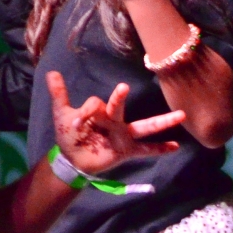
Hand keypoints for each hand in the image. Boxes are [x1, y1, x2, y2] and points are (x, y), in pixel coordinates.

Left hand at [45, 70, 185, 174]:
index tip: (74, 124)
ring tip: (181, 115)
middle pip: (119, 107)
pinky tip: (175, 147)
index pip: (96, 104)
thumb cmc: (70, 135)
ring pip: (145, 126)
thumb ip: (60, 95)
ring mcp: (123, 135)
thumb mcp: (63, 114)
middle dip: (120, 99)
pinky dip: (160, 148)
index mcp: (100, 111)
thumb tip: (51, 72)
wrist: (72, 159)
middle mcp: (115, 120)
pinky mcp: (127, 151)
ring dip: (163, 121)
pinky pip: (146, 149)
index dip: (85, 113)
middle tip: (123, 87)